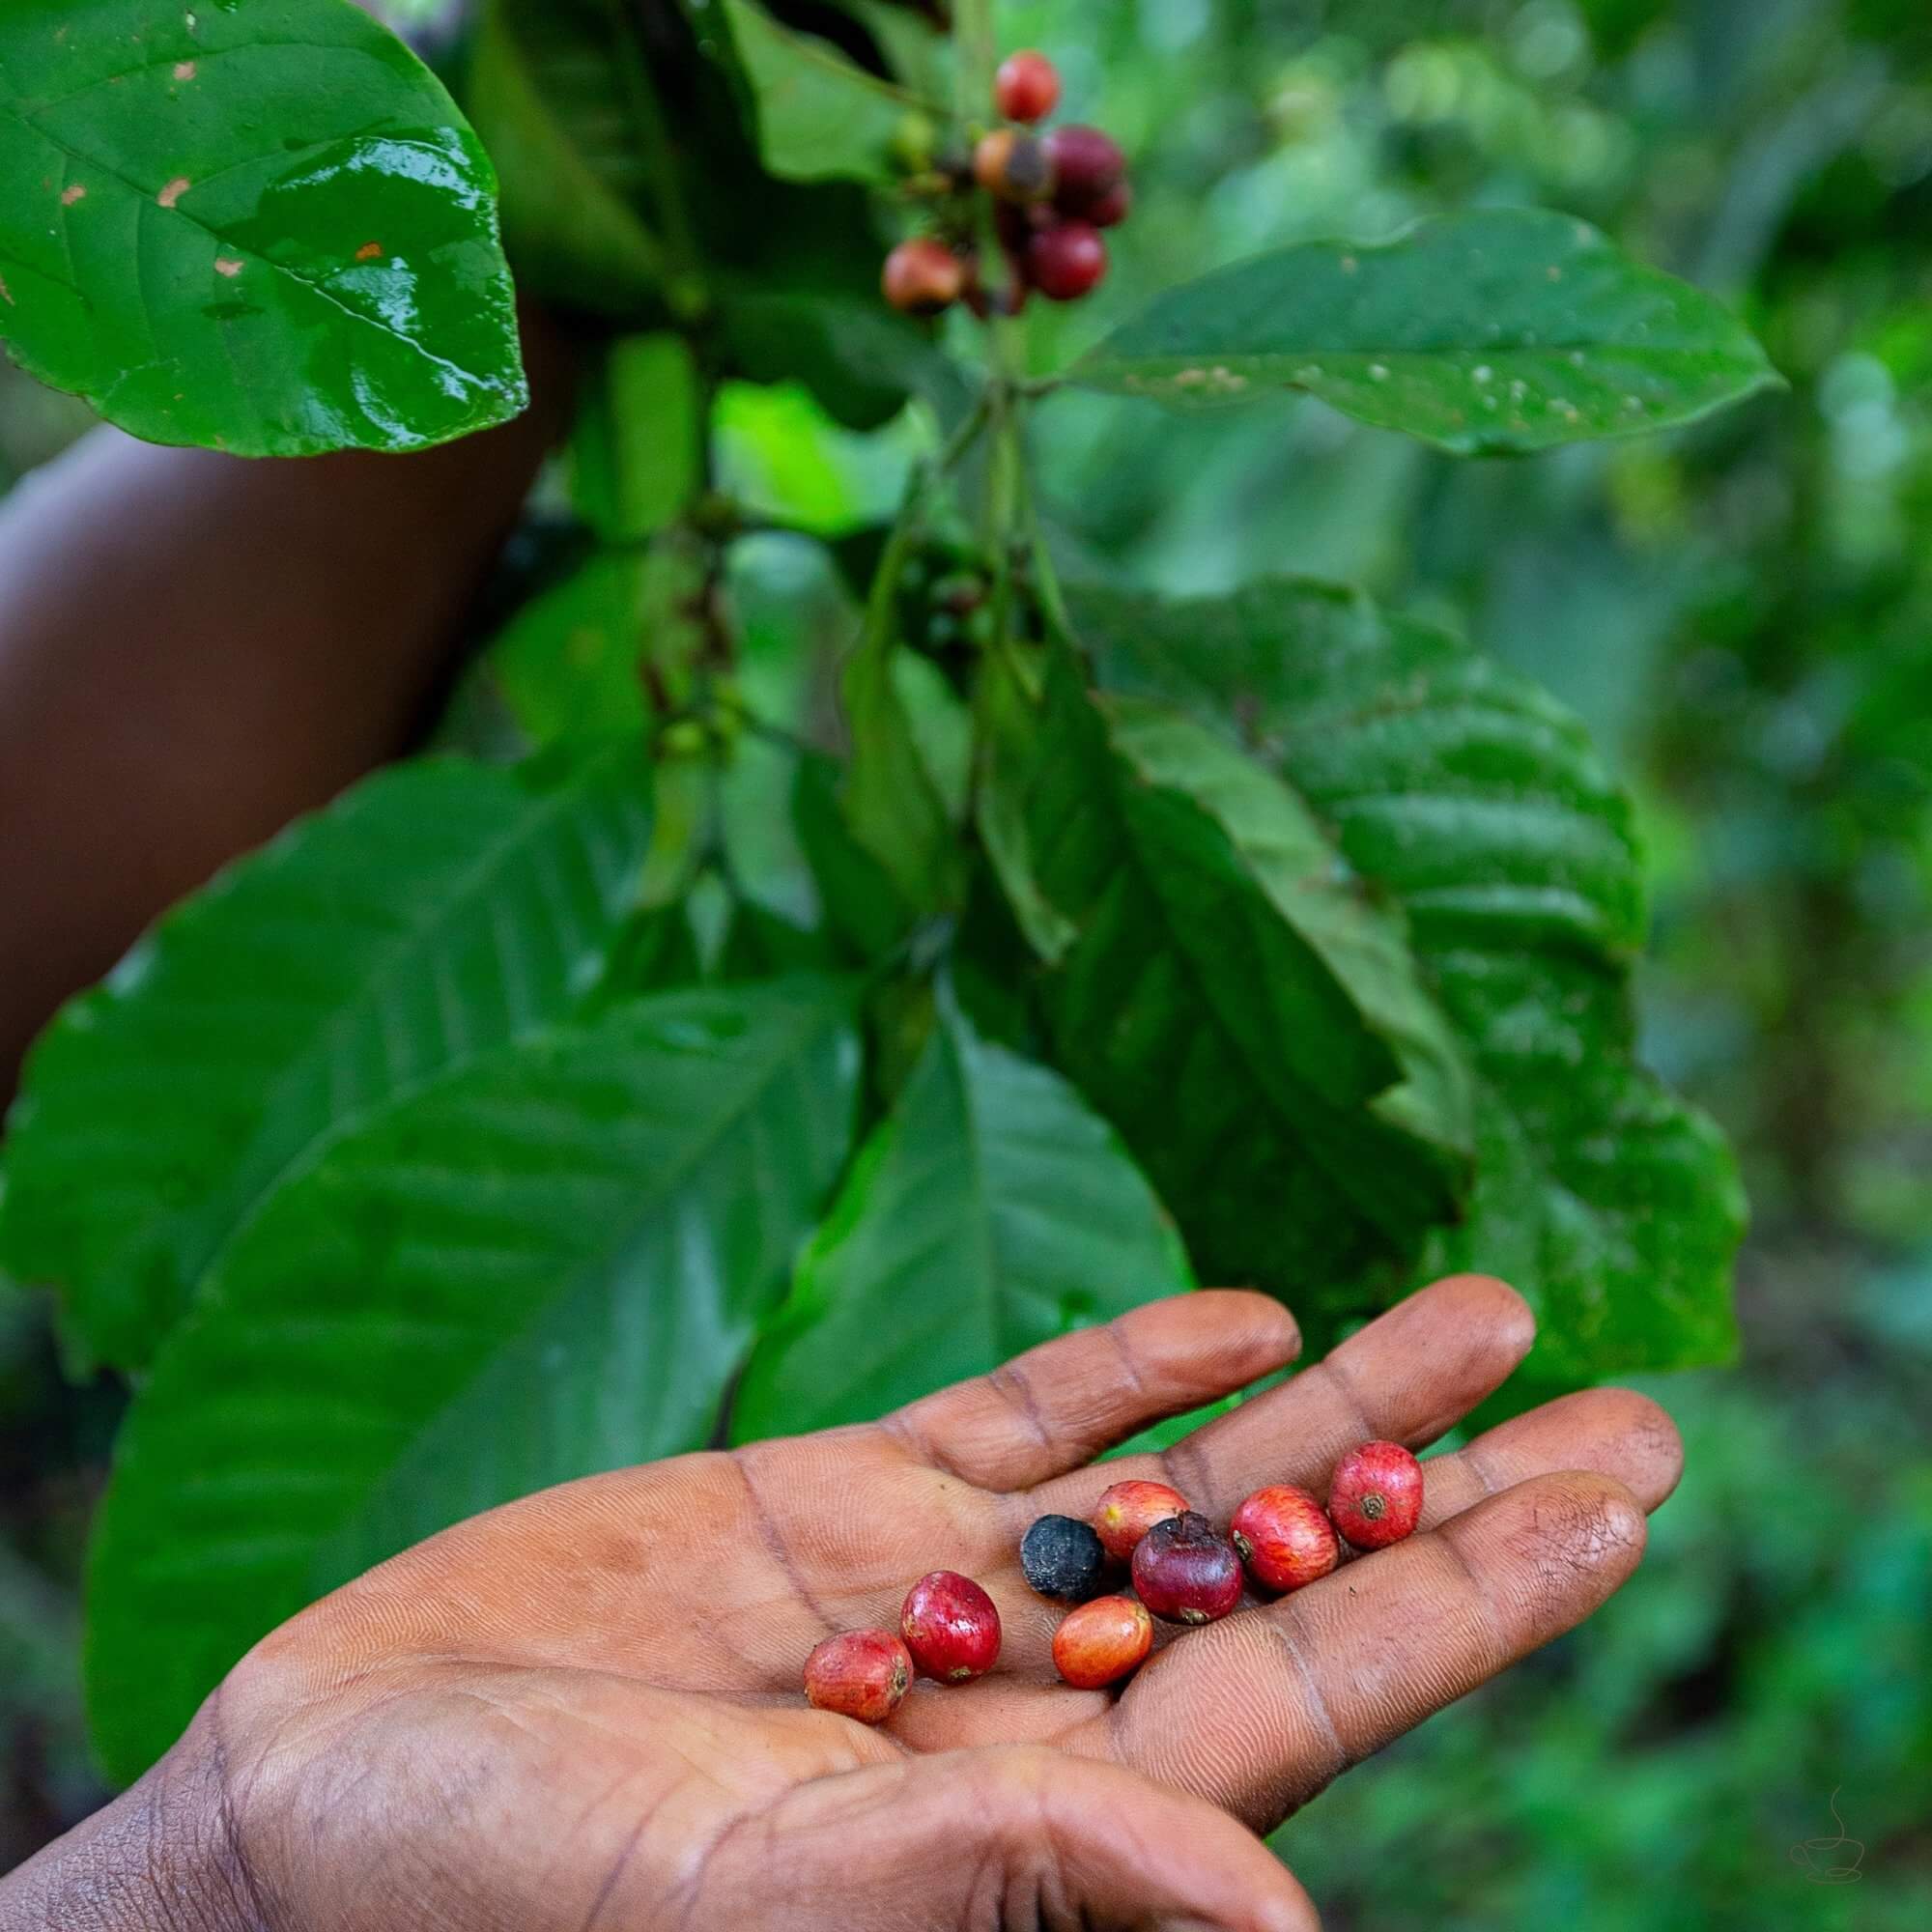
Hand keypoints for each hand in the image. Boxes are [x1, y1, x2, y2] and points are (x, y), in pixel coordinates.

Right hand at [8, 1275, 1681, 1931]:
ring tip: (1488, 1311)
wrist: (327, 1794)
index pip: (1310, 1698)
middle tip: (1639, 1402)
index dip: (1471, 1602)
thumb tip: (1279, 1916)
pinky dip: (1129, 1366)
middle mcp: (1017, 1707)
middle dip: (1460, 1493)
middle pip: (1290, 1577)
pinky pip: (1015, 1421)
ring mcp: (933, 1597)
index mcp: (1035, 1826)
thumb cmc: (512, 1890)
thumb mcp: (772, 1893)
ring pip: (1180, 1482)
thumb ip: (1022, 1877)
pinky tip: (1245, 1317)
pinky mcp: (833, 1500)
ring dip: (1336, 1411)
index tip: (1618, 1502)